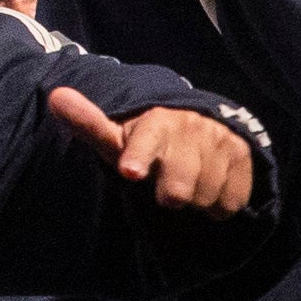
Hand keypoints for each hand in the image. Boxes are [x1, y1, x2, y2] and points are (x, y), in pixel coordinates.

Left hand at [45, 85, 256, 211]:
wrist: (203, 128)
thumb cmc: (150, 141)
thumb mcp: (119, 135)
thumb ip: (89, 122)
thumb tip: (55, 95)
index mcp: (157, 121)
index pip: (149, 138)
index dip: (140, 155)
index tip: (130, 171)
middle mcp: (191, 128)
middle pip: (179, 187)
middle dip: (172, 194)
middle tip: (167, 192)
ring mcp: (221, 142)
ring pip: (206, 197)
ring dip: (196, 200)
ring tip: (189, 187)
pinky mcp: (245, 156)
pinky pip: (230, 201)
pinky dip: (219, 204)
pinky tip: (210, 190)